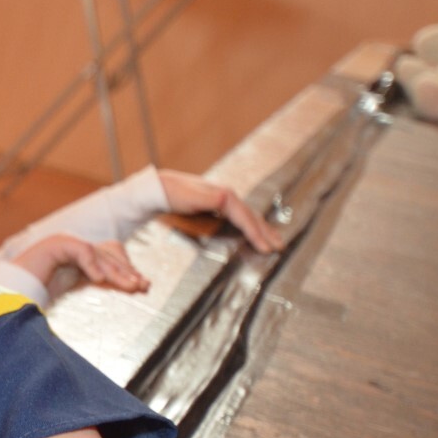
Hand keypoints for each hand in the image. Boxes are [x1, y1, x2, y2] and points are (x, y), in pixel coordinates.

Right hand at [11, 233, 148, 293]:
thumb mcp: (68, 292)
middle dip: (127, 271)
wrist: (5, 294)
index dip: (125, 271)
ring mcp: (63, 245)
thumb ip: (85, 286)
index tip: (142, 286)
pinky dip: (92, 264)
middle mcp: (72, 250)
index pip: (107, 259)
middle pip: (108, 256)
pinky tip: (99, 279)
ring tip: (130, 285)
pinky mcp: (55, 245)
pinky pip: (80, 251)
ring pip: (98, 254)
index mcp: (76, 260)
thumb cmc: (30, 296)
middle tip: (142, 286)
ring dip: (116, 271)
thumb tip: (110, 290)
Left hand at [158, 170, 284, 252]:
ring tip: (274, 241)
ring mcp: (222, 201)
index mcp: (224, 195)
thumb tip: (226, 199)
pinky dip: (249, 226)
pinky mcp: (216, 206)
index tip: (267, 249)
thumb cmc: (170, 194)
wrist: (157, 187)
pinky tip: (252, 233)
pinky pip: (238, 218)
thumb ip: (207, 199)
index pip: (246, 218)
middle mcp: (226, 197)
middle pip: (251, 216)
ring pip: (247, 216)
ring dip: (261, 229)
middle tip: (280, 248)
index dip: (257, 234)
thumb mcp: (187, 197)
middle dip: (266, 232)